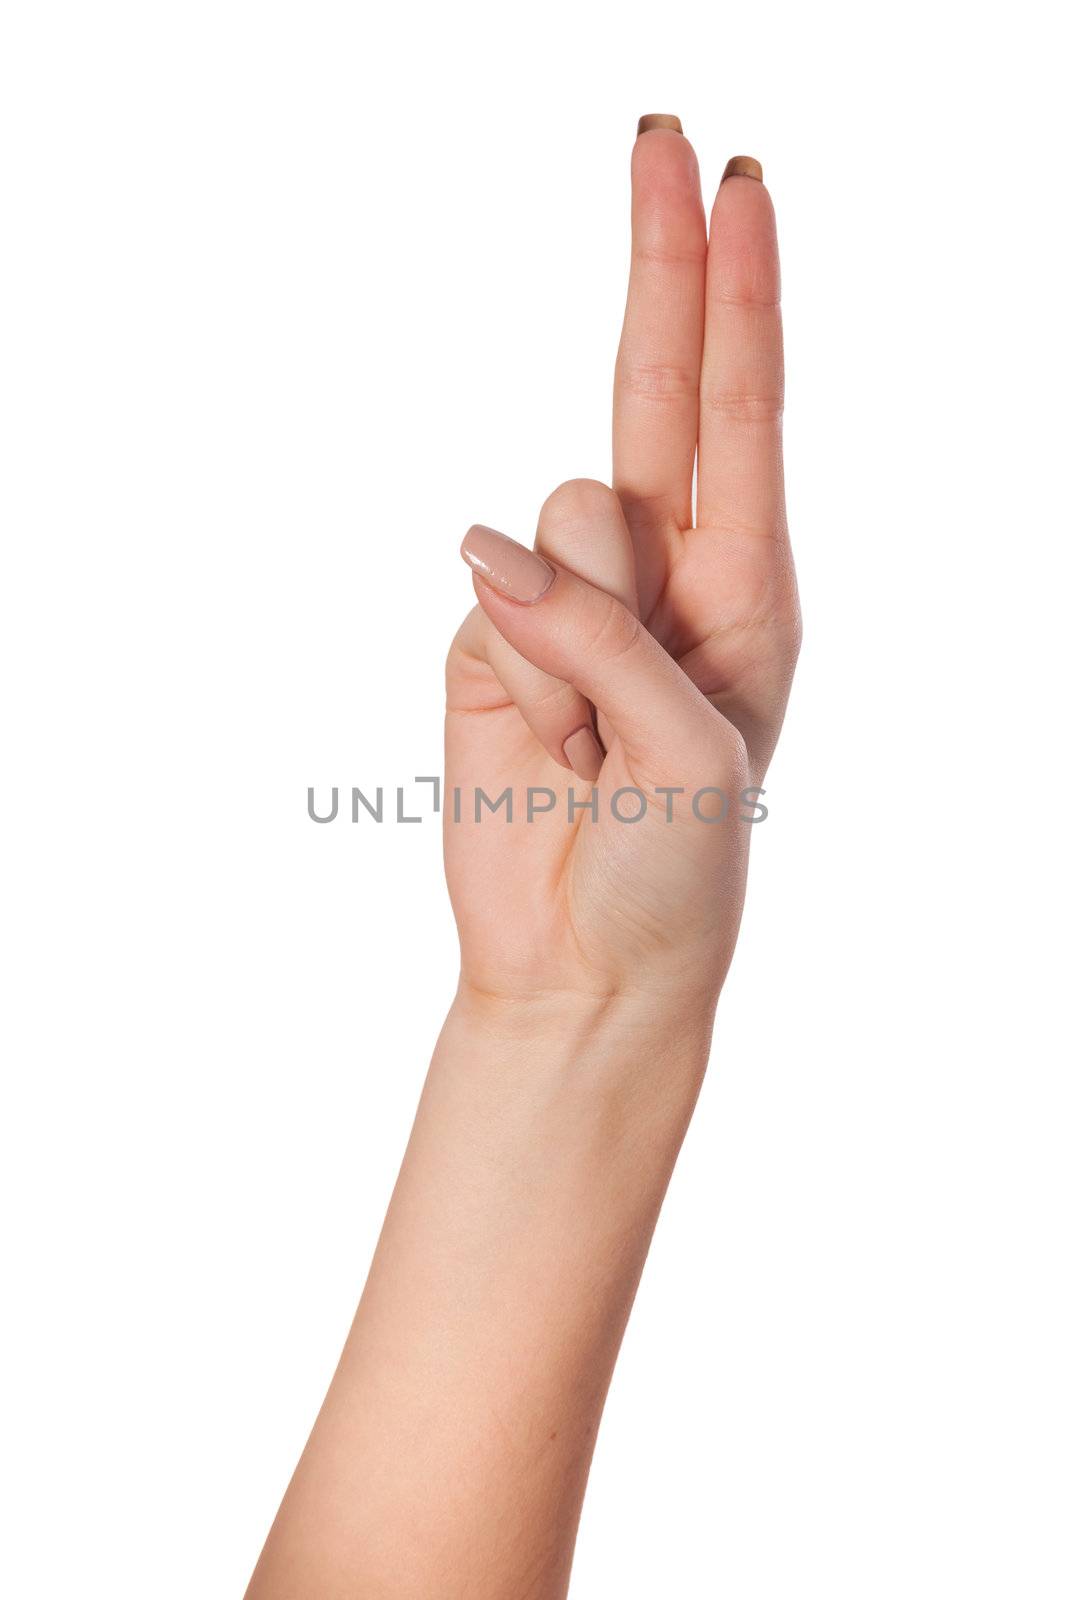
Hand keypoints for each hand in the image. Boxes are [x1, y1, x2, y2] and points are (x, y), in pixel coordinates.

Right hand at [445, 131, 799, 1012]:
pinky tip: (544, 750)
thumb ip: (605, 636)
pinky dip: (517, 673)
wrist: (584, 967)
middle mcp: (662, 574)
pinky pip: (488, 593)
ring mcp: (569, 601)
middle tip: (661, 130)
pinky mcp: (488, 639)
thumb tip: (489, 543)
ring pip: (556, 516)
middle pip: (654, 385)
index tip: (728, 183)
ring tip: (594, 744)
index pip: (742, 410)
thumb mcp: (694, 756)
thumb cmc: (680, 875)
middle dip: (662, 265)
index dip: (736, 293)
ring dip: (574, 637)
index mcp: (750, 588)